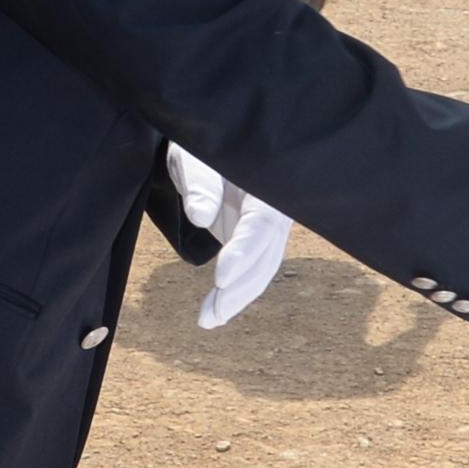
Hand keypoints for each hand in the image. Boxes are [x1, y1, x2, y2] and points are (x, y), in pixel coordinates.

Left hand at [166, 147, 288, 327]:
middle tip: (212, 313)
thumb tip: (200, 215)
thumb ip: (199, 183)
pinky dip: (233, 294)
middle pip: (267, 256)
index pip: (261, 224)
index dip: (244, 253)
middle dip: (241, 288)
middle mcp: (274, 210)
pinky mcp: (254, 241)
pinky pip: (250, 272)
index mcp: (266, 186)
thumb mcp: (194, 157)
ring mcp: (266, 228)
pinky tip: (213, 315)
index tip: (221, 277)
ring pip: (261, 271)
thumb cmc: (200, 147)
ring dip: (237, 299)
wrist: (204, 148)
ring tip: (207, 320)